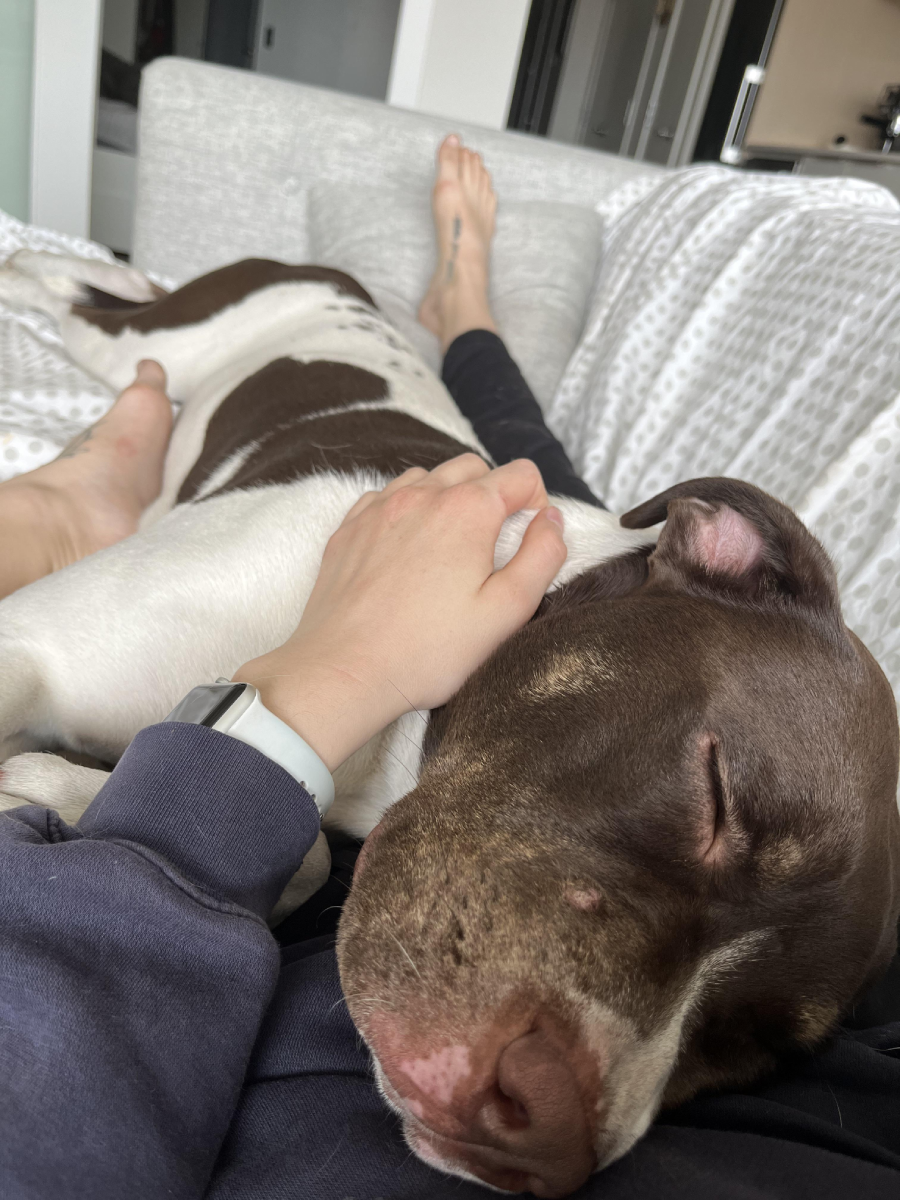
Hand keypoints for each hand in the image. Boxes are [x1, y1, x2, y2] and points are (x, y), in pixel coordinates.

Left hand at [234, 455, 566, 770]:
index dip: (536, 505)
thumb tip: (551, 520)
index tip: (527, 541)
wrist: (345, 670)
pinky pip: (386, 497)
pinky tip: (407, 551)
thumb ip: (542, 556)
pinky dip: (406, 511)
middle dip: (493, 496)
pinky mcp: (349, 528)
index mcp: (467, 510)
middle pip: (474, 468)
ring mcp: (379, 508)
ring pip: (427, 478)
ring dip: (447, 499)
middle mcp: (422, 494)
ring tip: (449, 550)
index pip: (521, 475)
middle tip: (492, 548)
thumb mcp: (507, 610)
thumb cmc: (427, 650)